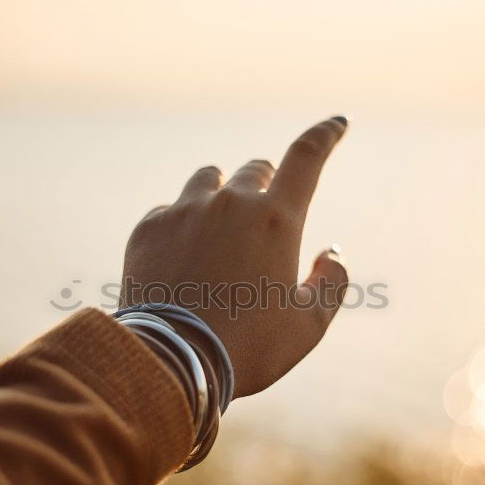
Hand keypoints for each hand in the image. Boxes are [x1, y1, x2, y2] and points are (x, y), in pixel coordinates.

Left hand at [120, 116, 348, 397]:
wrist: (171, 362)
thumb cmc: (249, 347)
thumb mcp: (309, 326)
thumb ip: (331, 282)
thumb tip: (332, 252)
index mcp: (277, 219)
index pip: (307, 156)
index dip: (326, 135)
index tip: (337, 122)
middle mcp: (230, 203)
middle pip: (254, 170)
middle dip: (266, 184)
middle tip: (264, 215)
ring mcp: (185, 211)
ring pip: (208, 179)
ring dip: (221, 194)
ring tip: (219, 230)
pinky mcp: (148, 228)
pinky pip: (169, 209)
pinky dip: (182, 223)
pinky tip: (181, 257)